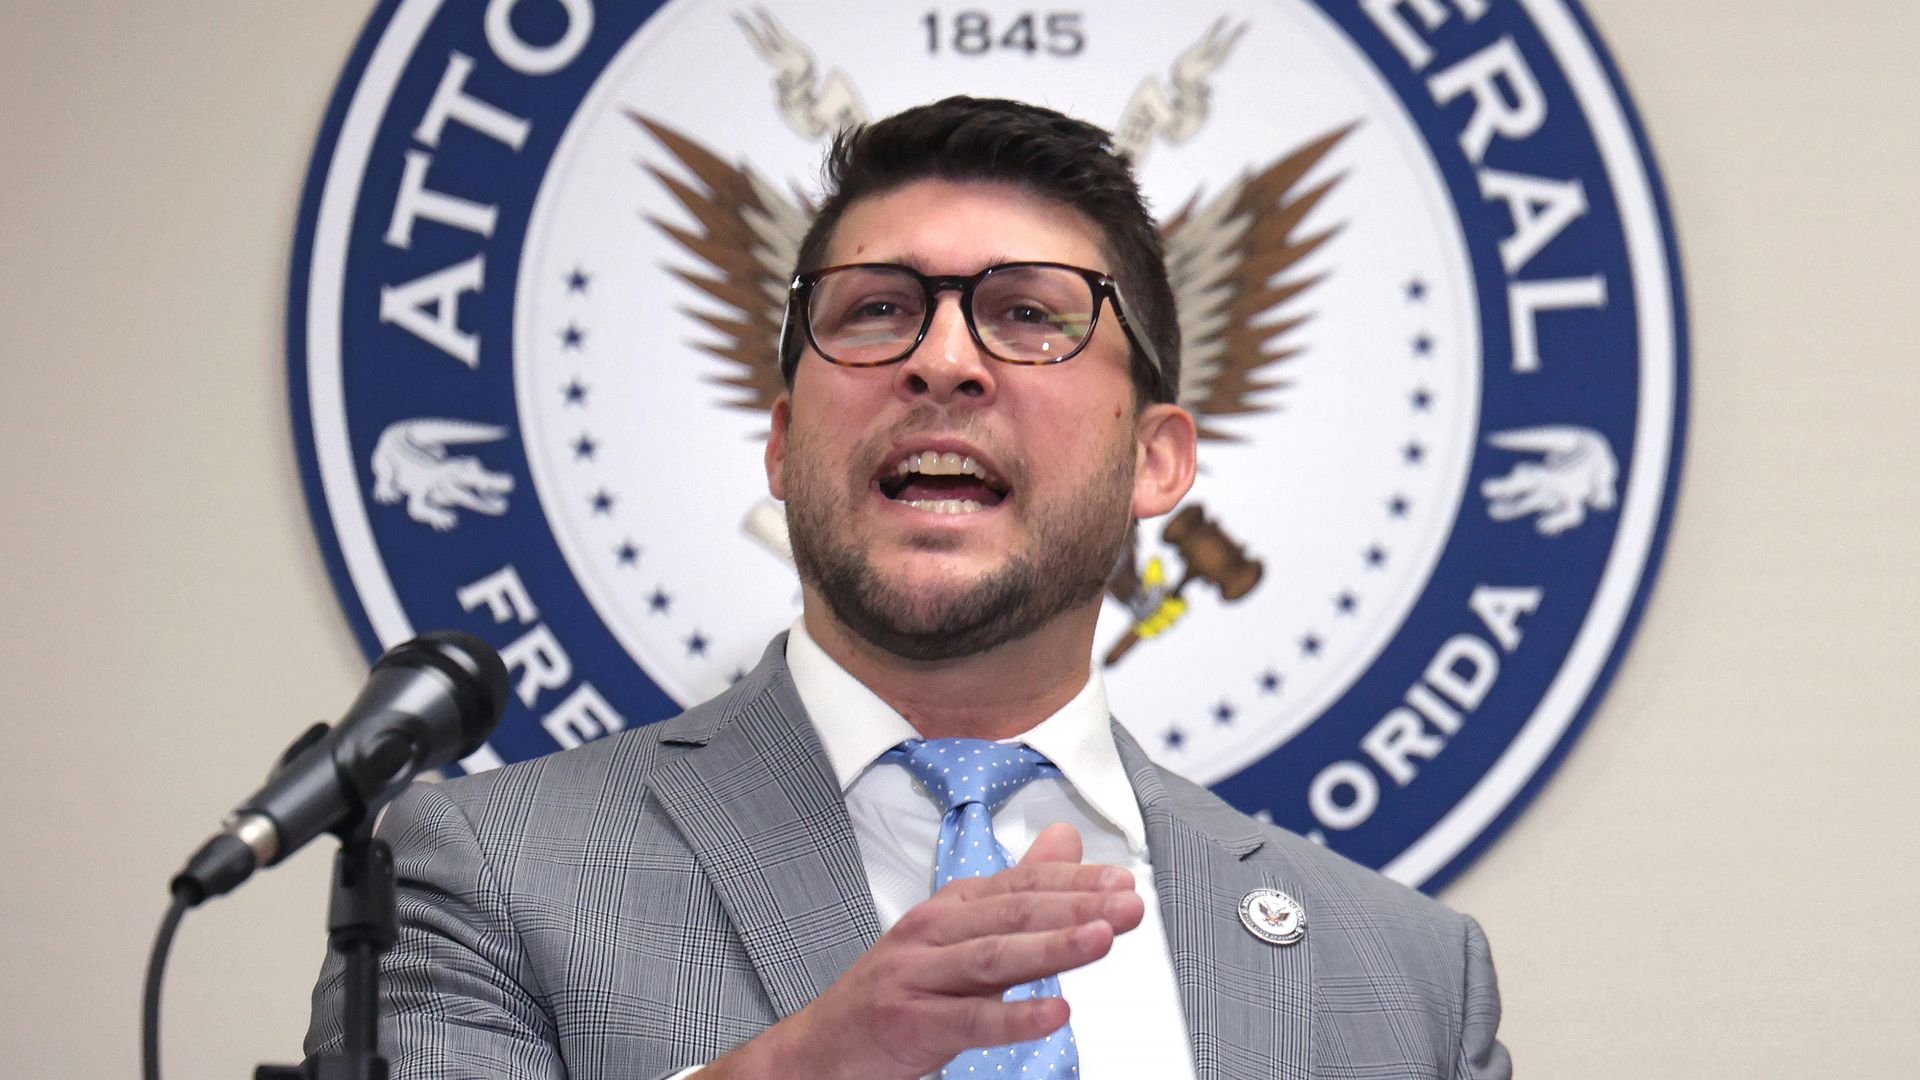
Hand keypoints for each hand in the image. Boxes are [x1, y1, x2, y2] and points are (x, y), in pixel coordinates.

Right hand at [704, 824, 1143, 1079]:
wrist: (825, 1044)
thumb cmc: (901, 987)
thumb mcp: (958, 933)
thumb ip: (1017, 890)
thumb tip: (1066, 841)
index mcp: (949, 907)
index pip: (1020, 883)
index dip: (1074, 880)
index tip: (1123, 881)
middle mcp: (932, 931)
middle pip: (1012, 913)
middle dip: (1076, 906)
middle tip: (1129, 905)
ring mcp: (918, 976)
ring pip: (993, 957)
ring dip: (1051, 947)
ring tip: (1102, 939)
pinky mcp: (910, 1022)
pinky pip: (969, 1021)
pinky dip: (1014, 1017)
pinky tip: (1055, 1015)